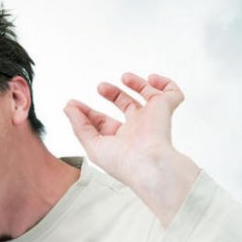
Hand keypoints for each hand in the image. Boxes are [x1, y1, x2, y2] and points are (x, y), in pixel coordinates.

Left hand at [64, 72, 198, 225]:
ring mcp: (151, 118)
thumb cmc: (122, 162)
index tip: (74, 104)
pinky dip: (165, 84)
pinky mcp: (165, 109)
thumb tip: (68, 107)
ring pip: (148, 97)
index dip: (89, 112)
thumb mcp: (91, 144)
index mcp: (120, 141)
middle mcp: (136, 130)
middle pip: (126, 107)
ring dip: (137, 83)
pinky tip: (152, 79)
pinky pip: (172, 93)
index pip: (104, 123)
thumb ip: (79, 124)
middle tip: (100, 87)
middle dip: (113, 94)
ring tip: (124, 77)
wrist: (148, 164)